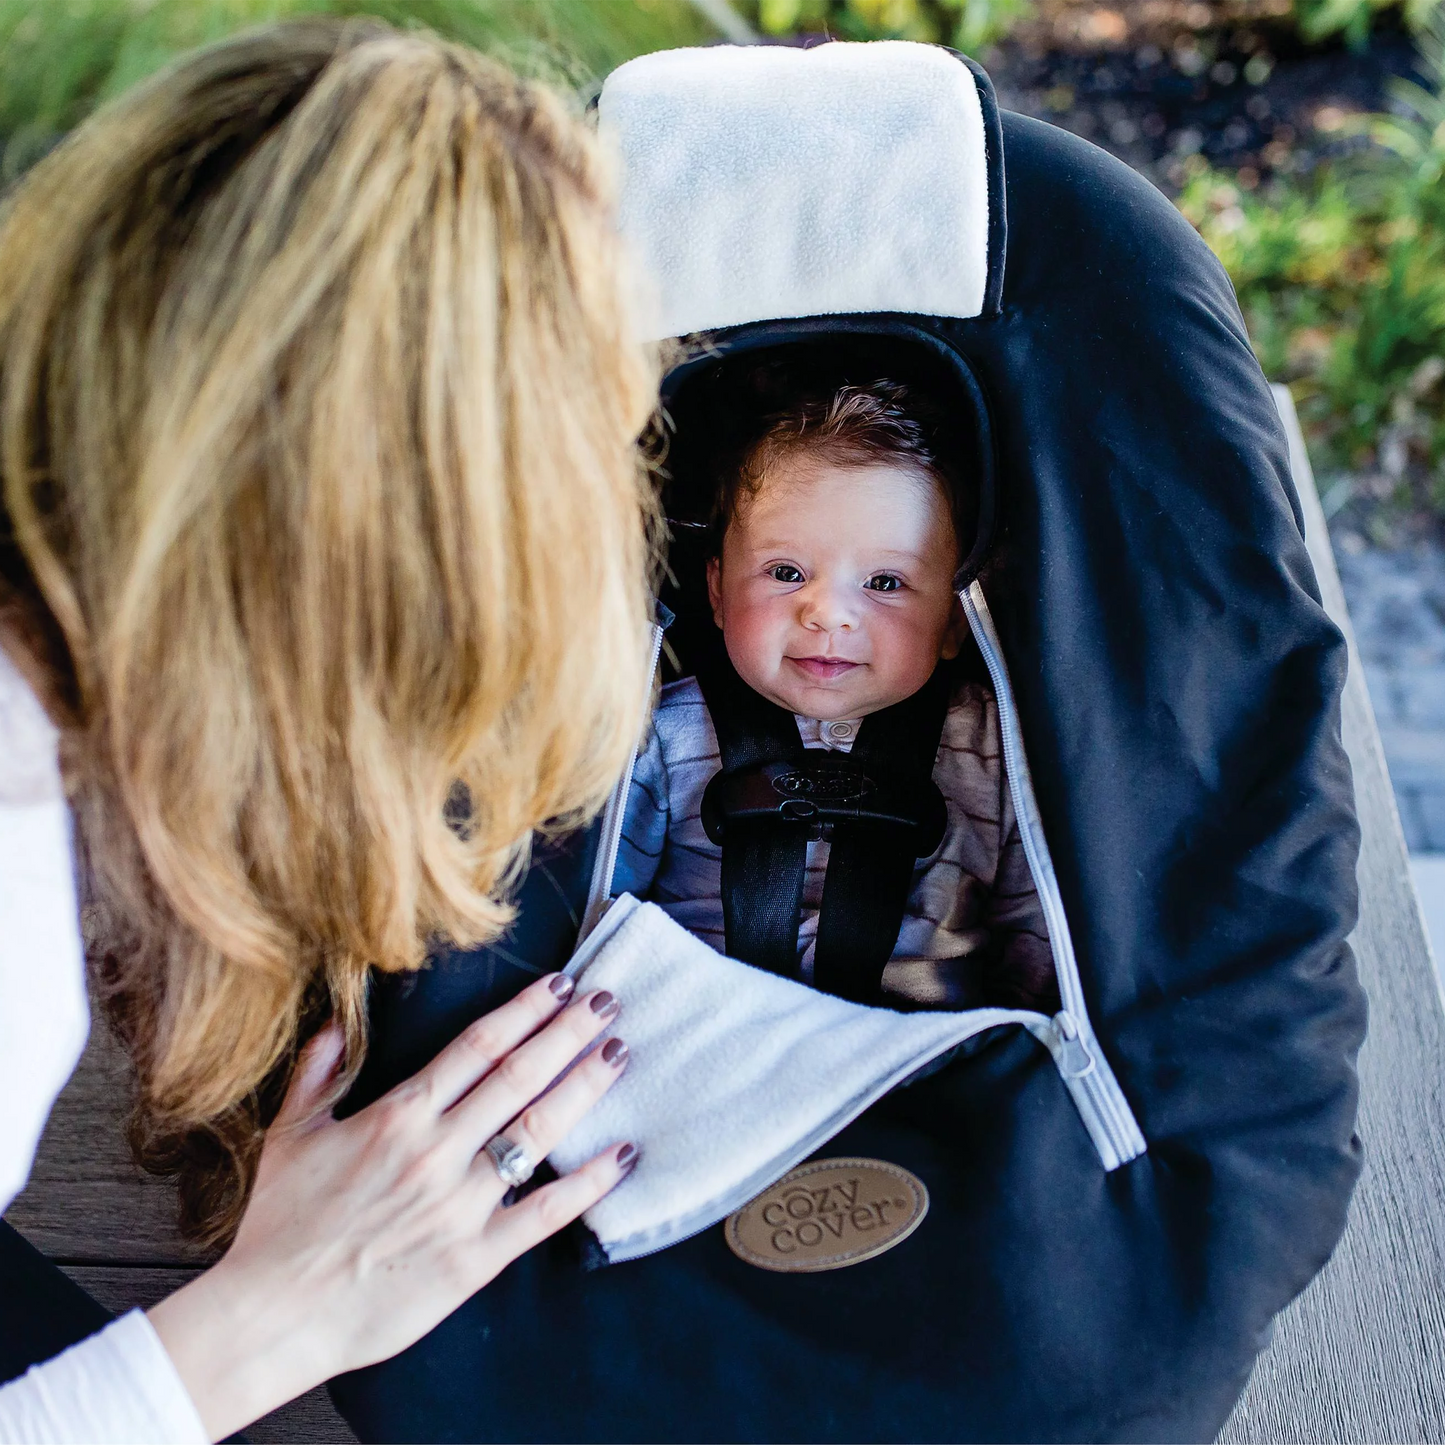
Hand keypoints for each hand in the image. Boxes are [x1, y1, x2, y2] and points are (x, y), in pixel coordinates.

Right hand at [148, 973, 632, 1440]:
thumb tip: (340, 1020)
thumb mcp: (289, 1136)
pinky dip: (590, 1182)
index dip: (525, 1009)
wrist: (273, 1317)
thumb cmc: (279, 1225)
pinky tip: (625, 1153)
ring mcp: (461, 1204)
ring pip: (538, 1130)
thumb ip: (319, 1073)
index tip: (561, 983)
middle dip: (569, 1032)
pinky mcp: (476, 1257)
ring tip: (619, 1053)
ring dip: (584, 1087)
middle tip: (608, 1000)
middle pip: (519, 1075)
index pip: (478, 1046)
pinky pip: (545, 1212)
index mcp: (398, 1116)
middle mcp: (437, 1150)